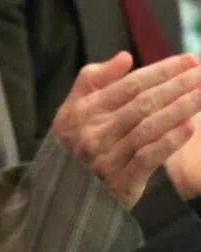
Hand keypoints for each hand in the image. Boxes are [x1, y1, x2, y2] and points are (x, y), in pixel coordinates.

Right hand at [51, 51, 200, 207]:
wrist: (64, 194)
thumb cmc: (74, 142)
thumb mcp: (73, 107)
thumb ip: (95, 79)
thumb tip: (125, 57)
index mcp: (84, 109)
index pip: (129, 84)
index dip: (160, 71)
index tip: (188, 60)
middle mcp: (94, 130)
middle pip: (142, 102)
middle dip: (176, 85)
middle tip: (200, 72)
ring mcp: (107, 156)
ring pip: (149, 126)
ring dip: (180, 109)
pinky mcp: (122, 181)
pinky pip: (148, 156)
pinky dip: (170, 141)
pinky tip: (190, 127)